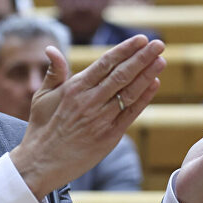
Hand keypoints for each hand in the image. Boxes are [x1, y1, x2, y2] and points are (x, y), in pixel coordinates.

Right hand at [10, 35, 165, 198]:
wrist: (41, 163)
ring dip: (147, 75)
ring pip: (129, 92)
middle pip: (121, 74)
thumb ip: (54, 72)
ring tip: (161, 60)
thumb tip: (51, 48)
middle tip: (158, 44)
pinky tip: (155, 84)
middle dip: (142, 57)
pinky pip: (130, 113)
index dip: (125, 50)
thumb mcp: (42, 97)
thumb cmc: (41, 128)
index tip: (140, 39)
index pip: (105, 63)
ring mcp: (101, 119)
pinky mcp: (109, 136)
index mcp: (74, 88)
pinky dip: (144, 98)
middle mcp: (89, 101)